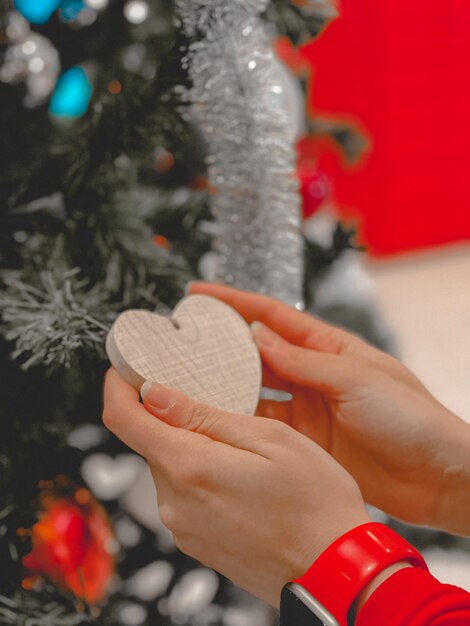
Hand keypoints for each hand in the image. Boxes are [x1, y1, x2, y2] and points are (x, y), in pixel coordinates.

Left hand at [102, 368, 368, 606]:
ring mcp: (183, 526)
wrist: (334, 570)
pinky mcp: (194, 540)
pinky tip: (241, 477)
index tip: (128, 369)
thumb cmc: (315, 502)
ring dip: (192, 446)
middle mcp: (175, 502)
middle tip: (214, 402)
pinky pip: (184, 493)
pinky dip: (201, 473)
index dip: (118, 387)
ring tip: (241, 446)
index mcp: (190, 467)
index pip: (123, 419)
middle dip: (172, 417)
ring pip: (170, 466)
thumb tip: (154, 394)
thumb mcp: (270, 439)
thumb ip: (205, 416)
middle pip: (151, 442)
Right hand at [188, 282, 469, 534]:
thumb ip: (303, 360)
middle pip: (258, 352)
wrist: (436, 474)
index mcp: (330, 347)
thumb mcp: (354, 378)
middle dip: (222, 345)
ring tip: (188, 379)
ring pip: (256, 391)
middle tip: (183, 340)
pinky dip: (241, 422)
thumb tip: (257, 336)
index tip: (200, 293)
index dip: (235, 302)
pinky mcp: (306, 441)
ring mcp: (308, 408)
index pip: (274, 316)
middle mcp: (313, 374)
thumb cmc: (410, 417)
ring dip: (226, 385)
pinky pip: (266, 427)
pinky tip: (216, 419)